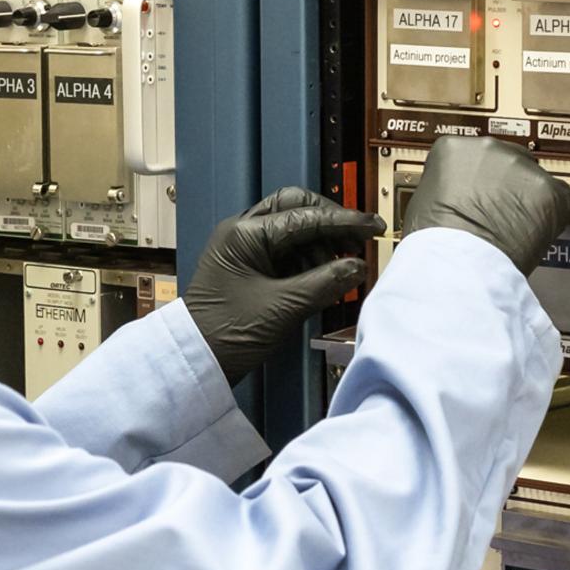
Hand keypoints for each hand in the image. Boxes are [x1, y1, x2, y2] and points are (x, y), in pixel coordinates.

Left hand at [184, 188, 385, 385]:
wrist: (195, 361)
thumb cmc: (228, 333)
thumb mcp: (283, 308)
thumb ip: (325, 283)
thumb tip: (359, 267)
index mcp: (245, 233)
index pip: (305, 216)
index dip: (344, 222)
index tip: (374, 227)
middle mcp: (242, 232)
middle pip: (296, 208)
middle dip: (329, 225)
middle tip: (354, 247)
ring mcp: (244, 248)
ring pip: (292, 229)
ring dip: (319, 246)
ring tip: (336, 273)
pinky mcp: (248, 266)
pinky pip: (285, 251)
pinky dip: (307, 261)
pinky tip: (321, 280)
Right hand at [402, 136, 569, 275]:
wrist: (457, 263)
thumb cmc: (434, 241)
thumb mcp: (423, 200)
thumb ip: (446, 186)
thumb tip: (456, 194)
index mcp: (453, 148)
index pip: (471, 154)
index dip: (475, 178)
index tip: (476, 193)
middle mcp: (489, 148)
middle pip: (507, 160)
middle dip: (505, 184)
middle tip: (497, 212)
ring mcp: (522, 167)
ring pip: (533, 180)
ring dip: (526, 200)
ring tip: (512, 228)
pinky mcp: (550, 190)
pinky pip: (560, 198)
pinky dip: (550, 216)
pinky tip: (531, 232)